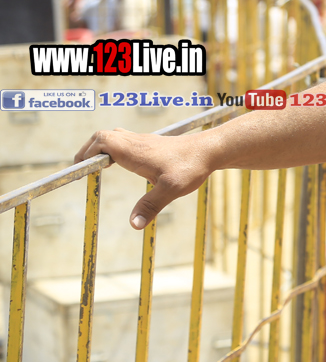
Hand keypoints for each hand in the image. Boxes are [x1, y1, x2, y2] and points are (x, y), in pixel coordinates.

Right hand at [75, 128, 215, 229]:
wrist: (212, 150)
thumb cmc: (192, 166)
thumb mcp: (171, 189)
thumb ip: (151, 205)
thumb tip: (133, 225)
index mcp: (135, 151)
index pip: (101, 142)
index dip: (86, 152)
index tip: (77, 167)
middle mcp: (137, 142)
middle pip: (103, 137)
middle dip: (89, 150)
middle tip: (82, 167)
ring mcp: (145, 142)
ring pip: (115, 136)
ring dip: (102, 147)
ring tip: (97, 165)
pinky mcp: (153, 144)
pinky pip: (127, 140)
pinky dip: (116, 148)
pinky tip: (121, 163)